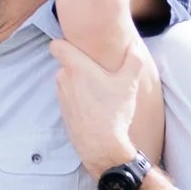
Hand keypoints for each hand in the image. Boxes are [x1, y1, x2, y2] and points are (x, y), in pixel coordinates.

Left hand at [51, 34, 145, 177]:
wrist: (102, 147)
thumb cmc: (114, 112)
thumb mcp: (129, 84)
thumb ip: (133, 60)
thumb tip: (133, 45)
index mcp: (76, 67)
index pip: (56, 45)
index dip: (65, 43)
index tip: (77, 45)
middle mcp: (64, 80)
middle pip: (67, 64)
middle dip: (79, 65)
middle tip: (99, 71)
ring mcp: (61, 97)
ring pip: (68, 82)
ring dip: (79, 83)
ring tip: (99, 91)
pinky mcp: (63, 112)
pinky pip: (69, 98)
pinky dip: (79, 99)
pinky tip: (95, 107)